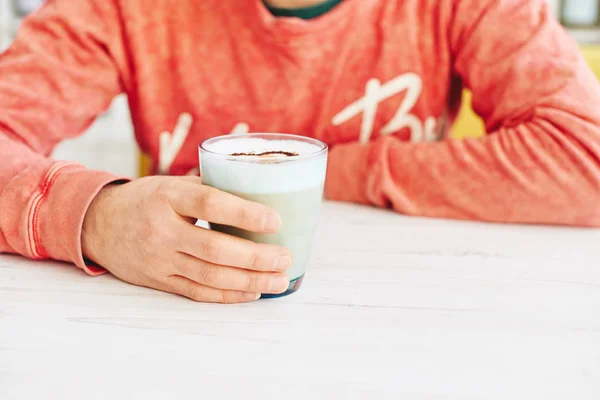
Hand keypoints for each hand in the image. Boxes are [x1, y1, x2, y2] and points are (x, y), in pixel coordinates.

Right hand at [81, 176, 291, 302]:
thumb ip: (209, 189)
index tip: (275, 220)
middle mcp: (161, 230)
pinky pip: (197, 292)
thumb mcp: (172, 184)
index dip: (244, 214)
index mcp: (167, 197)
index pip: (209, 205)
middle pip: (214, 249)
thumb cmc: (146, 199)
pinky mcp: (158, 281)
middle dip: (255, 257)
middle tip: (285, 258)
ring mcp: (159, 259)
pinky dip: (228, 295)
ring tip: (279, 280)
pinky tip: (252, 291)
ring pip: (209, 276)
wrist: (99, 224)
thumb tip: (258, 193)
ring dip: (249, 280)